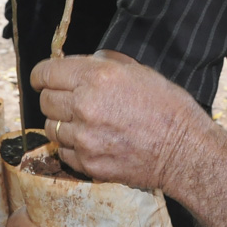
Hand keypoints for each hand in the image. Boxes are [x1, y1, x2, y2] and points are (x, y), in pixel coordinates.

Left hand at [34, 52, 207, 192]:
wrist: (184, 152)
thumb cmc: (168, 108)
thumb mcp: (140, 71)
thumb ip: (105, 63)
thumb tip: (82, 63)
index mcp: (97, 77)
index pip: (46, 73)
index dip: (42, 75)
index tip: (43, 79)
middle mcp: (85, 106)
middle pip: (46, 101)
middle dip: (54, 98)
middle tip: (71, 101)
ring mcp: (84, 138)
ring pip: (51, 128)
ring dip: (62, 124)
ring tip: (85, 124)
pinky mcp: (88, 164)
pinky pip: (64, 152)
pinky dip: (73, 147)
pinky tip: (93, 142)